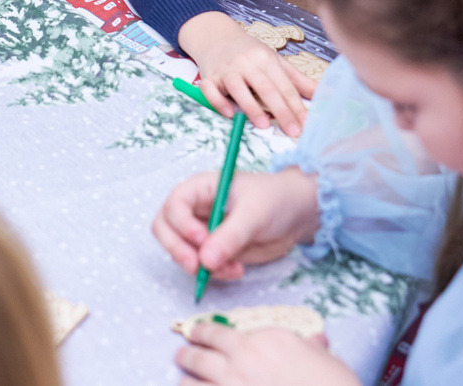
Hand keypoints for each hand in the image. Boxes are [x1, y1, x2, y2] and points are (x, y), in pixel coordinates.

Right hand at [153, 167, 320, 283]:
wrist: (298, 215)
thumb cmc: (276, 200)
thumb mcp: (254, 214)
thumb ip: (229, 235)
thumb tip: (204, 260)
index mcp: (200, 189)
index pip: (173, 205)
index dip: (181, 224)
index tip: (201, 240)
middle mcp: (195, 209)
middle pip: (165, 229)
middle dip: (178, 249)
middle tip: (196, 266)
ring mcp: (202, 232)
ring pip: (181, 252)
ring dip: (201, 266)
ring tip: (231, 268)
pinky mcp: (214, 251)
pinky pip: (202, 266)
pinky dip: (215, 273)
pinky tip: (237, 270)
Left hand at [175, 321, 352, 385]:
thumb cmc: (332, 385)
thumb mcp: (325, 358)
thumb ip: (312, 346)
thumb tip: (315, 340)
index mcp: (265, 339)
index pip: (225, 332)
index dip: (208, 332)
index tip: (202, 332)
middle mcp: (243, 358)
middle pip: (203, 350)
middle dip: (189, 349)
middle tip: (182, 349)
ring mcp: (231, 385)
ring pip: (193, 378)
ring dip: (185, 376)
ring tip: (182, 376)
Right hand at [179, 12, 315, 135]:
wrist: (215, 36)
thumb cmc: (249, 53)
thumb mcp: (275, 61)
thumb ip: (297, 80)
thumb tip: (323, 95)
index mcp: (266, 59)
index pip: (285, 86)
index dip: (297, 107)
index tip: (306, 126)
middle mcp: (246, 63)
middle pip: (266, 88)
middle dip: (281, 111)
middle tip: (292, 131)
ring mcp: (226, 69)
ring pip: (238, 88)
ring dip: (251, 107)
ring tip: (264, 125)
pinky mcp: (208, 76)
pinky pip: (210, 90)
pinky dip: (218, 102)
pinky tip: (229, 114)